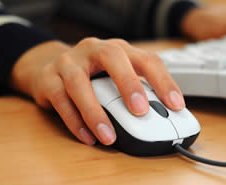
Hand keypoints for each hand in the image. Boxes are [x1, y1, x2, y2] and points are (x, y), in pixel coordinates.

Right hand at [10, 39, 184, 145]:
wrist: (50, 67)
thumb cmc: (94, 75)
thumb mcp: (117, 77)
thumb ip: (136, 91)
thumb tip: (161, 117)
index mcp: (119, 49)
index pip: (146, 59)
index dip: (163, 81)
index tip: (176, 105)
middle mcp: (94, 49)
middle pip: (113, 57)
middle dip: (129, 83)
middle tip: (141, 110)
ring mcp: (69, 62)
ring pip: (80, 83)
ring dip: (96, 112)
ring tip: (109, 137)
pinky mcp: (49, 78)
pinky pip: (61, 100)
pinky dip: (75, 121)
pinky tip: (88, 137)